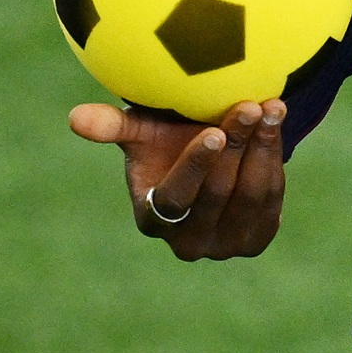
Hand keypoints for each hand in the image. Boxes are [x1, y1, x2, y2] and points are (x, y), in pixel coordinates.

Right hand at [67, 99, 286, 260]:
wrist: (214, 163)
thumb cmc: (168, 144)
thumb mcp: (142, 133)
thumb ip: (114, 128)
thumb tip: (75, 117)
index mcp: (152, 220)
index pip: (175, 198)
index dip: (195, 166)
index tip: (213, 132)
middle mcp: (186, 243)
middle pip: (218, 193)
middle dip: (236, 146)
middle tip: (250, 106)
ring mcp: (223, 246)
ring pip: (250, 196)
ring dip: (262, 149)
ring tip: (269, 108)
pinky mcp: (255, 240)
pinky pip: (271, 199)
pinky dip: (274, 160)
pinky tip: (276, 124)